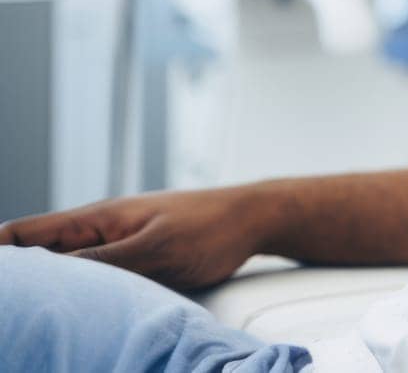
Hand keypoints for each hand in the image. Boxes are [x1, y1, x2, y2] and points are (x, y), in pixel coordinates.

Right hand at [0, 186, 274, 290]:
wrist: (256, 219)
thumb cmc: (210, 229)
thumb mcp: (153, 250)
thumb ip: (101, 263)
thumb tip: (51, 276)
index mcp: (95, 219)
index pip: (23, 234)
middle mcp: (100, 230)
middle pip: (38, 255)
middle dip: (16, 279)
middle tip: (6, 312)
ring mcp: (117, 244)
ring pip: (67, 270)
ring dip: (49, 289)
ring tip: (26, 316)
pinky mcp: (136, 259)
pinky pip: (95, 278)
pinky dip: (81, 294)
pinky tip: (76, 315)